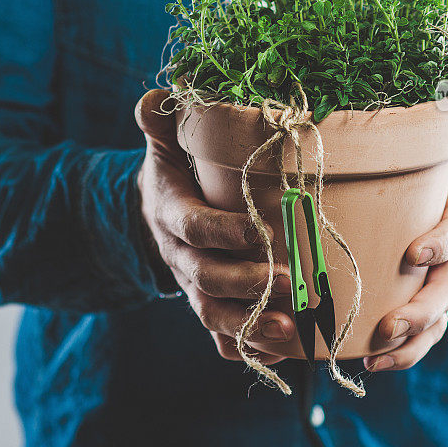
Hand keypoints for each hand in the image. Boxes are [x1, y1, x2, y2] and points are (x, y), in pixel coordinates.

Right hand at [135, 89, 295, 363]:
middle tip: (292, 281)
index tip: (261, 231)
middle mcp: (181, 258)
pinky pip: (222, 336)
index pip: (194, 227)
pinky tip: (283, 349)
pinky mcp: (210, 305)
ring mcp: (195, 287)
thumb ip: (160, 123)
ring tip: (293, 331)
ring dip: (253, 325)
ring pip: (215, 315)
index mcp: (171, 214)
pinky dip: (248, 347)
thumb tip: (154, 97)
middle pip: (208, 280)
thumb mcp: (163, 146)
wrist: (159, 215)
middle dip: (248, 284)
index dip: (224, 233)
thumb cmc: (175, 174)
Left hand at [364, 78, 447, 372]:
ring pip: (433, 320)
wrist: (437, 188)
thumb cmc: (436, 160)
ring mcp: (438, 280)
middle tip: (389, 325)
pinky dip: (397, 351)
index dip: (441, 243)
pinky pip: (417, 333)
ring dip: (408, 342)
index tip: (414, 254)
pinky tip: (365, 361)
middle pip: (446, 288)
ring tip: (374, 356)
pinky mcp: (418, 297)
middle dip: (420, 310)